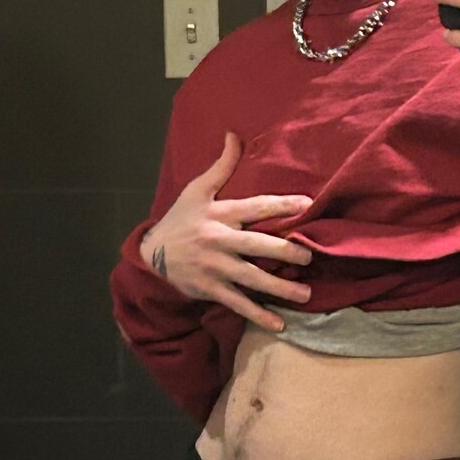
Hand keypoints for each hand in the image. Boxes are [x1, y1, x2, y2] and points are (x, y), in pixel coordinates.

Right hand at [139, 132, 313, 332]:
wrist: (150, 256)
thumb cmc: (179, 220)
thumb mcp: (196, 190)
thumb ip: (220, 166)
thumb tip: (235, 135)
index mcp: (219, 214)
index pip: (254, 207)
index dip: (281, 205)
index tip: (307, 204)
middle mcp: (218, 241)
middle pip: (256, 245)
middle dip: (284, 251)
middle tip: (308, 257)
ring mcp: (214, 268)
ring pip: (251, 278)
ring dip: (279, 288)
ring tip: (305, 294)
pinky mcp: (211, 289)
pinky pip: (238, 303)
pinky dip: (257, 314)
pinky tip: (279, 323)